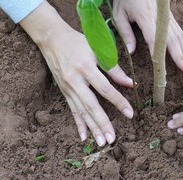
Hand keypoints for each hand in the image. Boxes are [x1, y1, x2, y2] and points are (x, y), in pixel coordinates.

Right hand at [20, 1, 133, 145]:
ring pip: (82, 111)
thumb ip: (113, 68)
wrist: (52, 40)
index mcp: (85, 67)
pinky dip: (79, 124)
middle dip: (102, 123)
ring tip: (102, 142)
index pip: (104, 88)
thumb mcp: (97, 50)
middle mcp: (75, 80)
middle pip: (91, 105)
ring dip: (92, 128)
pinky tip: (84, 137)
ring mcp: (68, 88)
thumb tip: (130, 83)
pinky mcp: (64, 92)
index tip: (130, 113)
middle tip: (112, 138)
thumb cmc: (78, 42)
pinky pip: (72, 110)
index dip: (118, 101)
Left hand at [113, 0, 182, 73]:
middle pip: (173, 41)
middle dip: (181, 58)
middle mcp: (160, 18)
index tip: (163, 69)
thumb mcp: (119, 12)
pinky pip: (181, 31)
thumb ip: (125, 33)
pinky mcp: (171, 17)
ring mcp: (168, 17)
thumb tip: (131, 52)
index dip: (159, 55)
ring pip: (180, 38)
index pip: (154, 39)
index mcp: (146, 17)